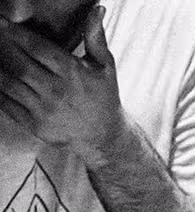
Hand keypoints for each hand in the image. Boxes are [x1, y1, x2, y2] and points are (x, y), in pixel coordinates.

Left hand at [0, 5, 127, 159]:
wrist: (104, 137)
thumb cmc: (104, 97)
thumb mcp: (105, 66)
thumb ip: (96, 37)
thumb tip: (98, 9)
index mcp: (74, 74)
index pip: (37, 48)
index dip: (16, 33)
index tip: (1, 22)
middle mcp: (58, 92)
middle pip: (18, 63)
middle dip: (1, 46)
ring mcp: (44, 111)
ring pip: (8, 83)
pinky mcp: (35, 125)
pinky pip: (6, 103)